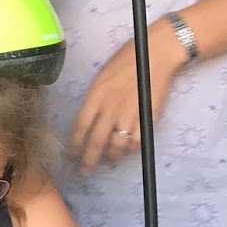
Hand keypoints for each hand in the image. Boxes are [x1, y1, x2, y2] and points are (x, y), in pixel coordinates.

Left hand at [70, 22, 184, 172]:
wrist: (155, 55)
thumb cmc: (127, 59)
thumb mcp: (102, 76)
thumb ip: (96, 97)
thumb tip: (91, 116)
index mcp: (96, 95)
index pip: (80, 125)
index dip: (75, 142)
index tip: (72, 153)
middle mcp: (110, 108)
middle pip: (96, 141)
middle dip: (89, 159)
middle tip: (85, 171)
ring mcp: (129, 115)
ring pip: (116, 145)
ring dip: (112, 155)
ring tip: (109, 158)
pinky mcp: (147, 119)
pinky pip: (136, 142)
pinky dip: (131, 148)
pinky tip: (129, 148)